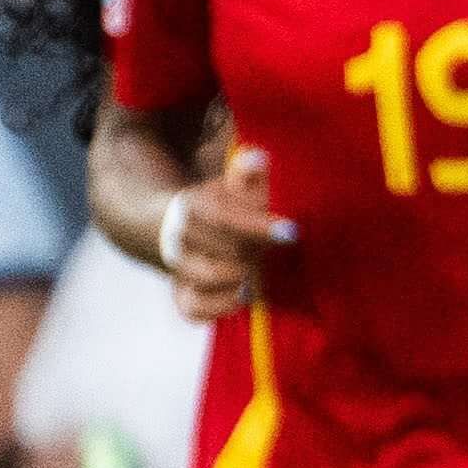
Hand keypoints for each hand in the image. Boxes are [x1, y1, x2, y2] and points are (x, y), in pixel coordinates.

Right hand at [159, 146, 292, 321]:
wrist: (176, 230)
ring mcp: (179, 268)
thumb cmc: (223, 209)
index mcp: (195, 206)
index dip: (258, 225)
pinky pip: (195, 309)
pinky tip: (243, 296)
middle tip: (271, 252)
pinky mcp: (182, 296)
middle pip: (223, 249)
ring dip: (240, 277)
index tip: (292, 232)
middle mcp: (182, 238)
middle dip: (254, 252)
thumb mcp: (234, 187)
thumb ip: (250, 177)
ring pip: (208, 277)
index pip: (225, 217)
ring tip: (257, 273)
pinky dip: (220, 307)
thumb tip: (258, 158)